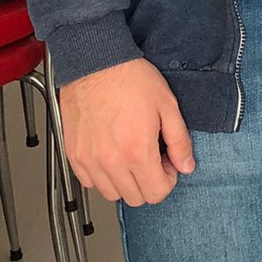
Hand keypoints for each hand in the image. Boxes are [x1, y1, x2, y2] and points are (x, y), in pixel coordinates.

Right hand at [59, 57, 194, 207]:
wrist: (95, 63)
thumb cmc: (130, 79)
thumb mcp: (167, 106)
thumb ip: (180, 141)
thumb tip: (187, 166)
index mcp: (137, 151)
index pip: (156, 193)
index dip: (168, 180)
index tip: (167, 163)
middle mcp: (110, 161)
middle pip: (135, 198)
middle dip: (149, 182)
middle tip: (152, 158)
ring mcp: (89, 160)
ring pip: (111, 194)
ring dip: (126, 181)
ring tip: (131, 155)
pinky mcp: (74, 155)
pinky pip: (89, 182)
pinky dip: (103, 176)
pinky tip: (112, 154)